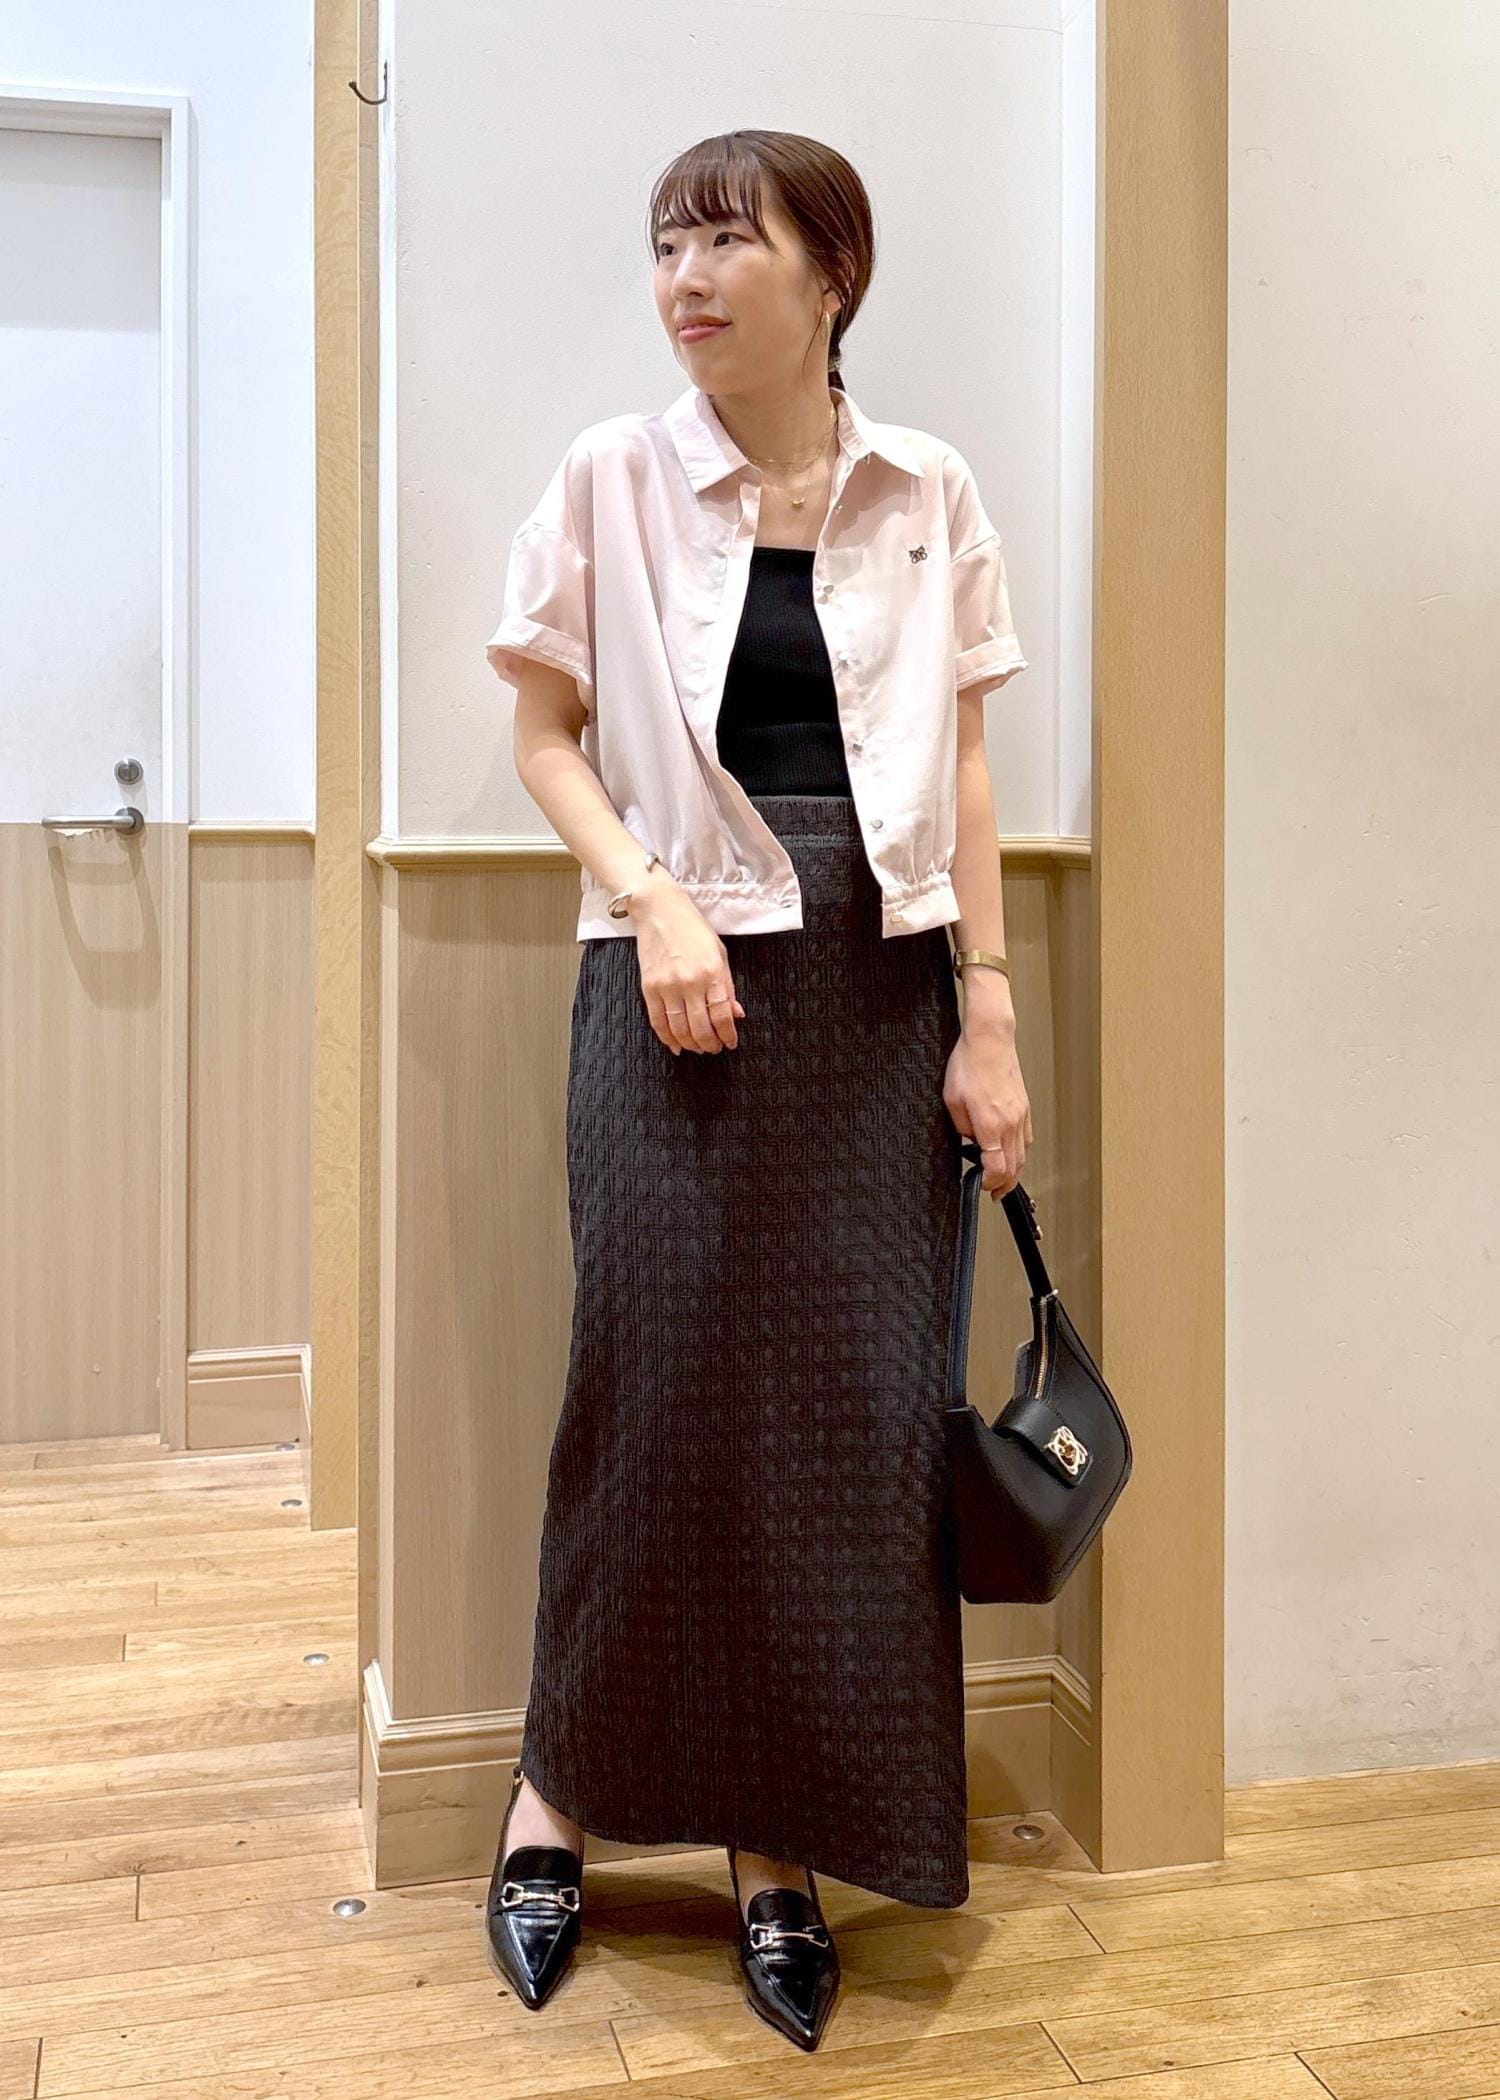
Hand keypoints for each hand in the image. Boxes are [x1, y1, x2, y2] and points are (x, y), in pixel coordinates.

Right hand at [627, 869, 744, 1054]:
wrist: (659, 910)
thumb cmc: (692, 928)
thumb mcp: (719, 953)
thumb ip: (727, 986)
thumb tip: (736, 1014)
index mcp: (712, 972)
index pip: (722, 1015)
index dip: (728, 1035)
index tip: (730, 1042)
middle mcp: (690, 982)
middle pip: (701, 1028)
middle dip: (710, 1044)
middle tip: (714, 1048)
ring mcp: (667, 986)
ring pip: (679, 1029)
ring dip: (691, 1044)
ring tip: (698, 1048)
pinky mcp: (649, 987)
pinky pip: (658, 1021)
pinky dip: (668, 1038)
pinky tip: (676, 1045)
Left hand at [943, 1004, 1032, 1198]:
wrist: (990, 1041)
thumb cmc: (969, 1065)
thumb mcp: (951, 1100)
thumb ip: (961, 1128)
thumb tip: (970, 1142)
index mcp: (991, 1124)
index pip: (997, 1168)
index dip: (990, 1184)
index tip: (982, 1187)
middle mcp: (1011, 1123)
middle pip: (1014, 1167)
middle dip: (1004, 1185)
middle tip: (993, 1193)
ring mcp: (1021, 1115)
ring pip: (1023, 1155)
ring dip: (1013, 1172)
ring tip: (1002, 1180)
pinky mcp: (1024, 1108)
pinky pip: (1026, 1139)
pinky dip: (1020, 1153)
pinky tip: (1011, 1155)